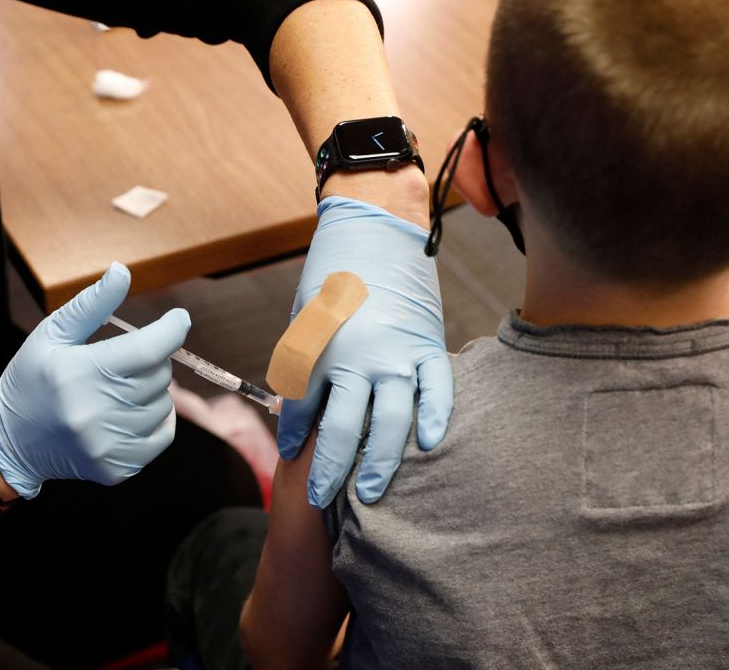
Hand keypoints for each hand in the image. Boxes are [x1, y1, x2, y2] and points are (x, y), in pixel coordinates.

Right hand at [0, 262, 188, 498]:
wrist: (10, 440)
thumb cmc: (33, 379)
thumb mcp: (53, 334)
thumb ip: (92, 304)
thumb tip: (123, 271)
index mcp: (79, 374)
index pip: (147, 350)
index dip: (172, 330)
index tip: (178, 318)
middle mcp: (94, 413)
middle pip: (159, 376)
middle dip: (152, 360)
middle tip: (124, 360)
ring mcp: (107, 445)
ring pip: (164, 405)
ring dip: (152, 391)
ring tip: (119, 389)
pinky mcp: (117, 468)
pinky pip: (162, 435)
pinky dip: (155, 419)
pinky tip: (128, 411)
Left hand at [279, 195, 452, 507]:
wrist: (375, 227)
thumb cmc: (332, 271)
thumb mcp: (304, 316)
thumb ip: (305, 362)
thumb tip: (301, 408)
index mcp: (318, 348)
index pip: (301, 408)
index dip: (294, 436)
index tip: (291, 456)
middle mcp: (357, 357)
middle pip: (342, 429)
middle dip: (330, 470)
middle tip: (322, 501)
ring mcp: (397, 353)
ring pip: (390, 421)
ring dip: (379, 462)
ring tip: (371, 494)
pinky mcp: (427, 344)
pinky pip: (437, 389)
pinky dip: (435, 417)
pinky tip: (429, 445)